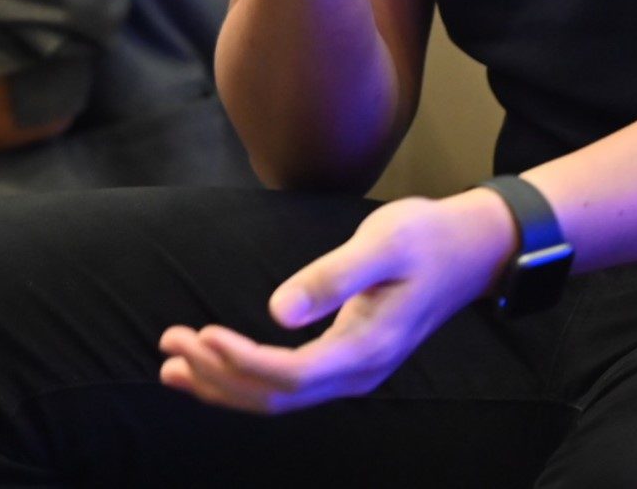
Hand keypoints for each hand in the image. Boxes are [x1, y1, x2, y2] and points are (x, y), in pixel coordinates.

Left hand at [158, 189, 513, 413]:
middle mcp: (359, 373)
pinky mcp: (345, 361)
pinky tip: (211, 366)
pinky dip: (243, 378)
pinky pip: (287, 385)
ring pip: (277, 398)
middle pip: (276, 396)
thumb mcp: (381, 243)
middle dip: (218, 376)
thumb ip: (331, 277)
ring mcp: (353, 373)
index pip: (292, 374)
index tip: (201, 335)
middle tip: (169, 344)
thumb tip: (277, 311)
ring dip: (223, 383)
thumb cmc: (424, 237)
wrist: (468, 250)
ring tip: (171, 366)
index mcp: (367, 348)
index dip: (241, 362)